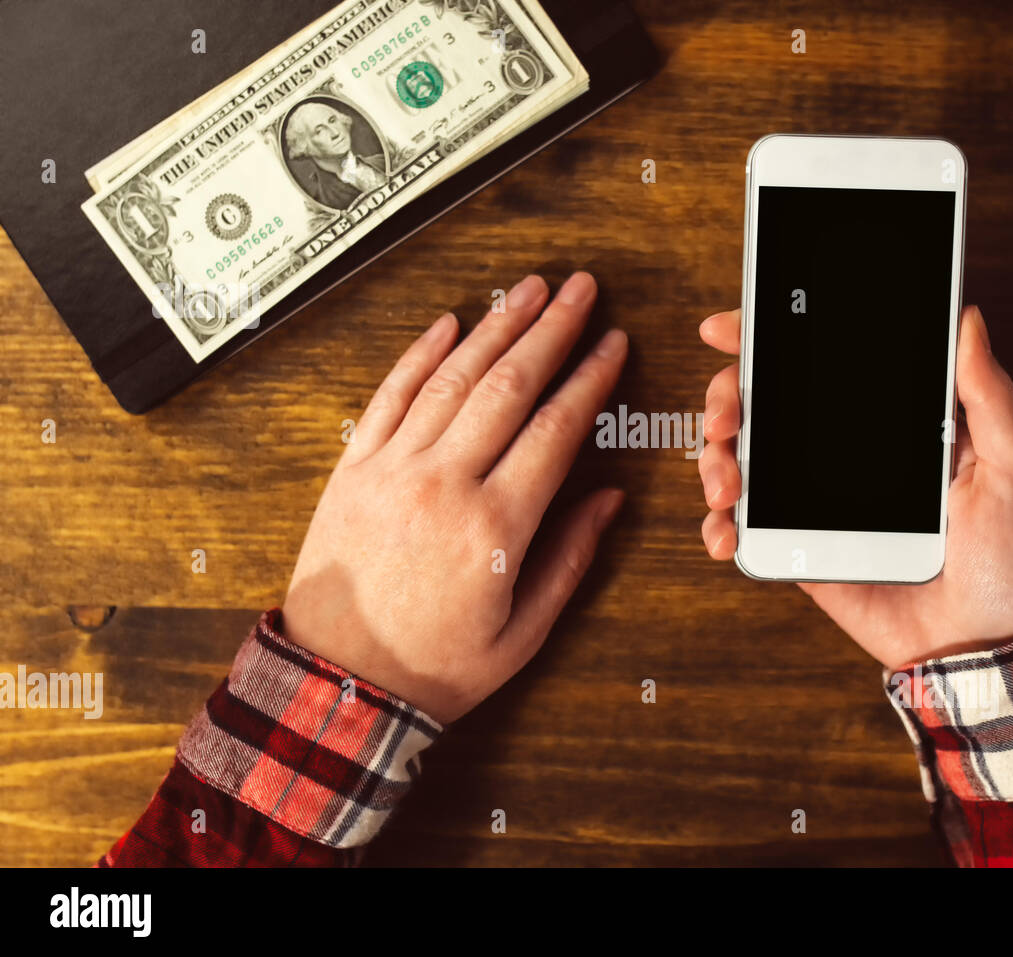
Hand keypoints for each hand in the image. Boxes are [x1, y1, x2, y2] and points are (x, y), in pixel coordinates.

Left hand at [282, 272, 626, 724]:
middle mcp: (443, 486)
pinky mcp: (354, 470)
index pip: (555, 430)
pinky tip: (449, 323)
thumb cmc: (432, 666)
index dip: (590, 379)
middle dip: (552, 329)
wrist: (337, 683)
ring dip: (495, 326)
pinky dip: (421, 354)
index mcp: (493, 528)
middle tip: (580, 289)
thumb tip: (607, 501)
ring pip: (453, 378)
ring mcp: (393, 471)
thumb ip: (569, 559)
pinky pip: (390, 396)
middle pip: (509, 386)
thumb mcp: (522, 633)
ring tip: (528, 290)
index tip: (612, 346)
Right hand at [697, 305, 1012, 670]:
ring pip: (748, 460)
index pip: (829, 362)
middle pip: (770, 404)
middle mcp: (855, 455)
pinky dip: (723, 526)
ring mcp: (824, 504)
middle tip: (725, 415)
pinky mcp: (809, 553)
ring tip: (725, 480)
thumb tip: (970, 320)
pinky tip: (724, 531)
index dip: (775, 336)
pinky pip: (752, 530)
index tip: (731, 328)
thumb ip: (990, 397)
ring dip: (716, 459)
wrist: (997, 652)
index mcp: (900, 423)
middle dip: (729, 397)